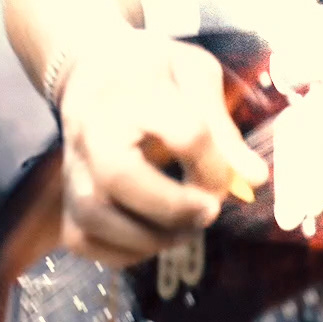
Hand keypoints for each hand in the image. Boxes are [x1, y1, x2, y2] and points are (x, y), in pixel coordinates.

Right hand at [56, 33, 269, 267]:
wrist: (91, 68)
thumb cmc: (151, 70)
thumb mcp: (194, 74)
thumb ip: (223, 126)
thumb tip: (255, 179)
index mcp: (131, 93)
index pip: (185, 133)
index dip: (216, 161)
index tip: (233, 171)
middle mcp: (90, 134)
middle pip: (120, 178)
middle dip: (174, 207)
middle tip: (209, 211)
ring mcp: (72, 171)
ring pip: (96, 220)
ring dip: (152, 237)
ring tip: (187, 227)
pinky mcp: (67, 201)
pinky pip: (86, 242)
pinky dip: (126, 253)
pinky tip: (156, 236)